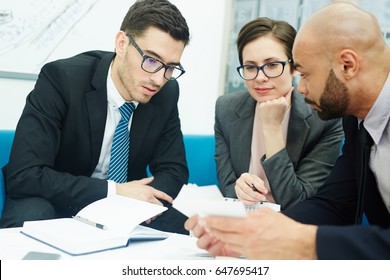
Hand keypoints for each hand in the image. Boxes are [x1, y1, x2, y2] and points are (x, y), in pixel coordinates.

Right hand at [116, 176, 172, 223]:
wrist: (118, 192)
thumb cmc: (127, 187)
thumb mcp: (138, 182)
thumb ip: (146, 180)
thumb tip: (152, 178)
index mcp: (149, 190)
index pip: (162, 194)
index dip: (168, 198)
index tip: (171, 201)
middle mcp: (149, 197)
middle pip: (159, 205)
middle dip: (160, 209)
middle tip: (158, 211)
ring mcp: (144, 203)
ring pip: (154, 211)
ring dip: (154, 214)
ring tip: (152, 216)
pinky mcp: (140, 209)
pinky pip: (147, 215)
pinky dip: (148, 218)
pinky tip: (147, 219)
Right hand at [184, 215, 239, 257]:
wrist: (241, 233)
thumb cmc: (231, 221)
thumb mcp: (222, 213)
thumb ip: (214, 212)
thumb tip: (210, 208)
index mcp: (201, 224)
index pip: (190, 224)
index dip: (192, 221)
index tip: (198, 217)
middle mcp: (203, 235)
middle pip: (195, 233)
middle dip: (200, 228)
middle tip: (206, 223)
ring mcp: (208, 244)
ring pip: (200, 243)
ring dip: (207, 237)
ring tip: (214, 232)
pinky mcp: (216, 251)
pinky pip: (211, 250)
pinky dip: (216, 245)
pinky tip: (222, 239)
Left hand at [199, 207, 317, 258]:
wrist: (299, 245)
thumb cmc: (286, 229)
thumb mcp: (267, 213)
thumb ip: (251, 214)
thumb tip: (242, 214)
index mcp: (250, 226)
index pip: (224, 223)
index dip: (212, 222)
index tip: (205, 220)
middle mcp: (248, 239)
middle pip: (224, 235)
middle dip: (213, 230)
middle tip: (207, 226)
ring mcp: (251, 251)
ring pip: (230, 245)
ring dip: (222, 239)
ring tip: (217, 234)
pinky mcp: (255, 260)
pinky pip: (240, 253)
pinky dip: (235, 247)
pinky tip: (233, 243)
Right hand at [235, 173, 267, 204]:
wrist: (247, 183)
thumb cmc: (252, 181)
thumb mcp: (257, 180)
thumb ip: (261, 185)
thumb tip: (264, 191)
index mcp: (244, 176)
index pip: (251, 181)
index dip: (259, 187)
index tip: (265, 191)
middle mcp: (239, 182)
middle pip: (247, 189)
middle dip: (256, 195)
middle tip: (262, 197)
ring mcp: (237, 189)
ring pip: (244, 196)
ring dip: (253, 199)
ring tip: (259, 199)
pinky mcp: (238, 195)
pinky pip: (243, 200)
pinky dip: (250, 202)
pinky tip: (255, 201)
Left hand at [258, 87, 292, 158]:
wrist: (271, 126)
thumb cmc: (279, 116)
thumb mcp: (285, 107)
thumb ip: (288, 96)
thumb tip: (291, 87)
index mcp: (283, 101)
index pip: (280, 97)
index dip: (279, 103)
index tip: (279, 109)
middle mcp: (276, 101)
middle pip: (274, 98)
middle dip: (273, 103)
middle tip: (274, 111)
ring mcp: (268, 103)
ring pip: (268, 100)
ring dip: (268, 104)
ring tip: (270, 112)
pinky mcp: (261, 105)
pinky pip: (262, 102)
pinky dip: (263, 106)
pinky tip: (265, 112)